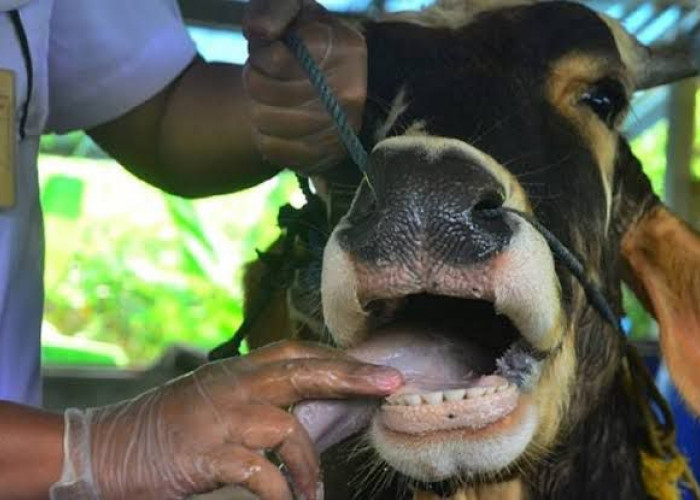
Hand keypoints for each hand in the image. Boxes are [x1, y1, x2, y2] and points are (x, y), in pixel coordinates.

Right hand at [49, 341, 402, 499]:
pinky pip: (261, 473)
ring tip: (314, 493)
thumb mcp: (213, 400)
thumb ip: (254, 398)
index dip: (335, 357)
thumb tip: (299, 412)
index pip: (295, 352)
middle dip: (351, 375)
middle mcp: (233, 386)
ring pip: (287, 428)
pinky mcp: (208, 454)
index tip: (370, 366)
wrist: (105, 449)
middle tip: (391, 383)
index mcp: (235, 371)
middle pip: (303, 371)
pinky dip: (281, 492)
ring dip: (310, 465)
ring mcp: (221, 418)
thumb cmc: (165, 427)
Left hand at [243, 0, 365, 174]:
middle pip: (266, 93)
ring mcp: (341, 130)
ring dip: (255, 109)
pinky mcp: (327, 157)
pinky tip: (273, 125)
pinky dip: (263, 137)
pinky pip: (274, 150)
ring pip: (266, 122)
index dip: (260, 58)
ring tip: (266, 101)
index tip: (267, 54)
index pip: (277, 61)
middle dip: (253, 82)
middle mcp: (350, 93)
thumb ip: (275, 10)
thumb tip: (258, 32)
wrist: (330, 84)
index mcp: (346, 50)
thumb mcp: (295, 12)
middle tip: (261, 78)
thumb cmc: (306, 42)